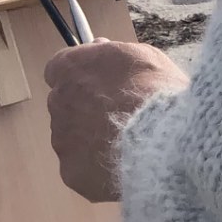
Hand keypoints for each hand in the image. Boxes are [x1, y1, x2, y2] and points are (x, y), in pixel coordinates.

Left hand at [44, 38, 188, 201]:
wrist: (163, 143)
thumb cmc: (155, 92)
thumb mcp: (141, 56)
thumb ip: (111, 53)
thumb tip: (98, 49)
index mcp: (71, 69)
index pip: (58, 68)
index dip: (79, 75)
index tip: (97, 81)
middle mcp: (58, 102)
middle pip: (65, 103)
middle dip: (84, 106)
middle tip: (118, 113)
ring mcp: (62, 140)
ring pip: (72, 136)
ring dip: (91, 137)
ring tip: (126, 142)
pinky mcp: (70, 172)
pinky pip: (81, 166)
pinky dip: (96, 165)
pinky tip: (122, 162)